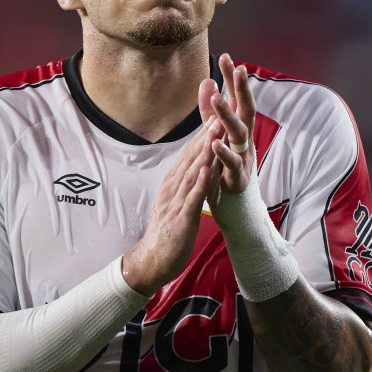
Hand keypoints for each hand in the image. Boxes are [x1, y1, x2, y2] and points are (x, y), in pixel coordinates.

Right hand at [121, 120, 213, 295]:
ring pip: (193, 173)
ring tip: (216, 133)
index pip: (190, 153)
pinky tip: (208, 171)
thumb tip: (201, 162)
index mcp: (174, 182)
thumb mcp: (177, 199)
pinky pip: (192, 200)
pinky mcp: (181, 220)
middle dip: (207, 134)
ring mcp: (176, 203)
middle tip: (220, 112)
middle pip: (192, 157)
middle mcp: (173, 187)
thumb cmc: (168, 230)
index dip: (203, 133)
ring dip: (205, 152)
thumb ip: (187, 181)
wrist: (152, 260)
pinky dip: (200, 184)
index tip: (216, 113)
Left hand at [199, 53, 255, 200]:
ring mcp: (244, 157)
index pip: (237, 97)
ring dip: (228, 115)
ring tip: (217, 99)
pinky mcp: (239, 177)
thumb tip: (207, 80)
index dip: (233, 78)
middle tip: (238, 68)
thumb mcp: (216, 134)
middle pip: (246, 109)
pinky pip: (232, 163)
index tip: (226, 56)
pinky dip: (224, 152)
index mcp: (239, 128)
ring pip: (239, 133)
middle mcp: (245, 139)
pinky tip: (214, 142)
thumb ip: (210, 110)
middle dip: (242, 89)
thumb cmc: (226, 167)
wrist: (236, 205)